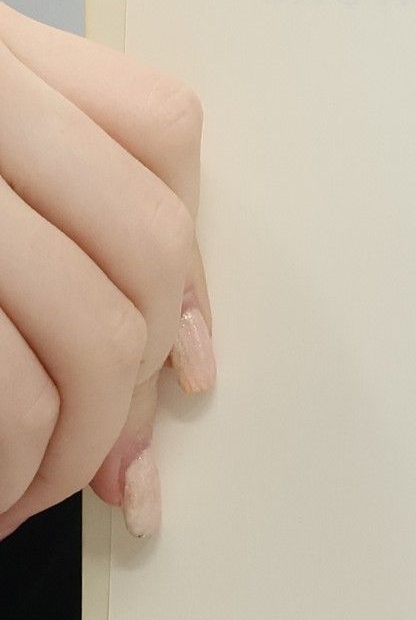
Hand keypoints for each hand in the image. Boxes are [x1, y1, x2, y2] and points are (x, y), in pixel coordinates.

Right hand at [0, 2, 213, 541]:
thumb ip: (54, 196)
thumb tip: (179, 356)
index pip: (160, 128)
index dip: (188, 260)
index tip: (193, 368)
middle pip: (142, 243)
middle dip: (135, 379)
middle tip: (105, 464)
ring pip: (87, 330)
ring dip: (76, 445)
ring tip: (34, 490)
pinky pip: (7, 389)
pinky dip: (14, 462)